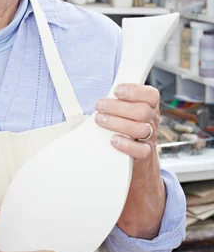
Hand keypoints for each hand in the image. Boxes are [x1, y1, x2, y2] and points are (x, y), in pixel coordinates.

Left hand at [95, 83, 165, 238]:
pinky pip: (141, 150)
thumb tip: (99, 91)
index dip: (135, 90)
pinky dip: (126, 144)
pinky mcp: (145, 155)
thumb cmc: (124, 130)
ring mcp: (150, 139)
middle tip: (99, 106)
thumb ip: (118, 102)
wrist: (135, 161)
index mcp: (149, 107)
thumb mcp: (125, 113)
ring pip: (142, 128)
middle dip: (118, 107)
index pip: (151, 94)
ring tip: (100, 121)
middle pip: (143, 111)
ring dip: (118, 123)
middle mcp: (152, 121)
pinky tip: (113, 141)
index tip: (117, 90)